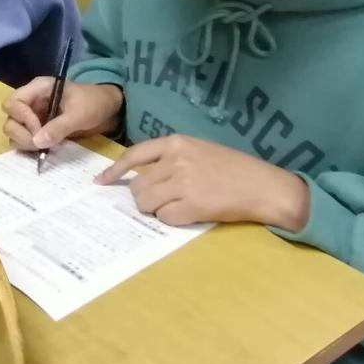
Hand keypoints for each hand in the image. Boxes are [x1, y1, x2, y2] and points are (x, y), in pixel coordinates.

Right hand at [1, 79, 122, 149]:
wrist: (109, 109)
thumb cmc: (94, 103)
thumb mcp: (79, 114)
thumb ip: (58, 127)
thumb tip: (37, 142)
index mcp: (38, 89)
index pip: (13, 102)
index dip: (22, 118)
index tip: (39, 130)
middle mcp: (31, 102)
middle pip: (10, 119)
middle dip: (21, 134)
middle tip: (40, 145)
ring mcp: (33, 116)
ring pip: (14, 132)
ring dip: (24, 143)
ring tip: (44, 149)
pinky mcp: (39, 130)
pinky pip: (25, 140)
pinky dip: (30, 148)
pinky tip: (44, 151)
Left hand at [94, 135, 309, 228]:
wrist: (263, 185)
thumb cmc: (234, 168)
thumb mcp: (200, 150)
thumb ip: (172, 157)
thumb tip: (141, 176)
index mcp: (177, 142)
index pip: (134, 155)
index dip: (114, 170)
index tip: (100, 181)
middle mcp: (176, 160)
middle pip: (137, 186)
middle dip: (144, 198)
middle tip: (164, 201)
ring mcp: (182, 183)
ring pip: (147, 204)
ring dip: (158, 210)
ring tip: (180, 206)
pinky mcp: (191, 205)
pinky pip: (165, 218)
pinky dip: (174, 220)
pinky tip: (192, 213)